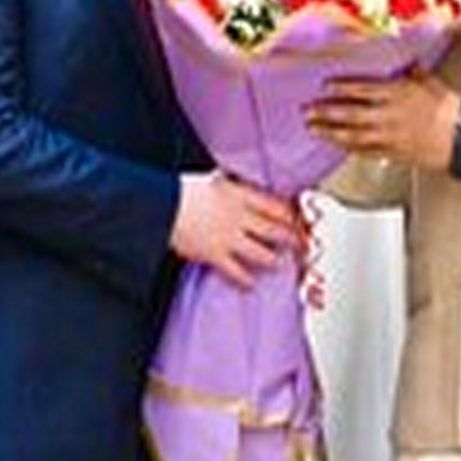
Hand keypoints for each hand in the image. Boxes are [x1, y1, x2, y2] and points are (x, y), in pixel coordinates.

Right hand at [170, 172, 299, 287]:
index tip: (295, 219)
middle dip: (290, 239)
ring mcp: (228, 237)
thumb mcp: (210, 179)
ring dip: (273, 260)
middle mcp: (238, 216)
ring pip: (260, 253)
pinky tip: (251, 284)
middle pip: (273, 230)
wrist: (160, 207)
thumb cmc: (181, 190)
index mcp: (239, 194)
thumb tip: (227, 176)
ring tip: (279, 263)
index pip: (273, 205)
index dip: (288, 214)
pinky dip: (245, 279)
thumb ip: (225, 182)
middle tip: (299, 245)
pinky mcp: (214, 255)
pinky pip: (236, 271)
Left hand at [307, 68, 459, 171]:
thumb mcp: (427, 80)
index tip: (324, 86)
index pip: (361, 89)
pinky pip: (364, 151)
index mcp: (396, 93)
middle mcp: (388, 115)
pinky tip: (337, 144)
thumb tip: (397, 53)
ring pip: (352, 135)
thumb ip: (407, 69)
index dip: (340, 87)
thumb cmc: (448, 107)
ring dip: (329, 132)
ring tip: (313, 129)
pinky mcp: (393, 153)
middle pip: (349, 113)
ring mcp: (389, 136)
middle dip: (325, 112)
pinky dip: (347, 147)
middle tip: (307, 110)